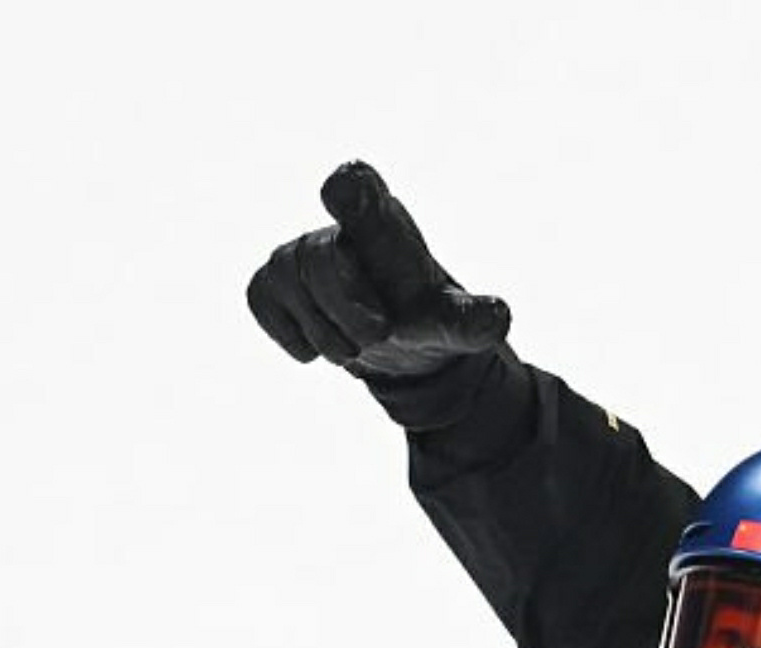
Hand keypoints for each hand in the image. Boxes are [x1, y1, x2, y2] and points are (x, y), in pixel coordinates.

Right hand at [246, 160, 511, 382]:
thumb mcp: (454, 325)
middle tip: (377, 335)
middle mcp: (342, 225)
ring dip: (322, 331)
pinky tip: (317, 340)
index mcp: (385, 223)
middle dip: (345, 310)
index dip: (347, 189)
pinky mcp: (276, 275)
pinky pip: (262, 295)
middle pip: (320, 257)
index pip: (359, 188)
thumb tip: (498, 317)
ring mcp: (304, 248)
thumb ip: (471, 319)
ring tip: (352, 344)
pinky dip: (290, 332)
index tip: (341, 189)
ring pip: (287, 279)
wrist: (401, 346)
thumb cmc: (428, 322)